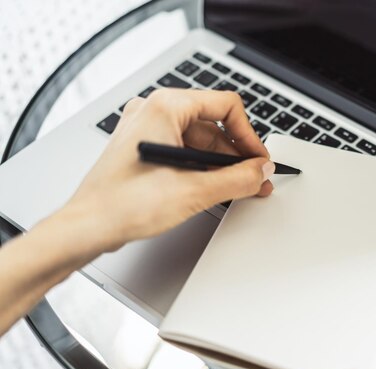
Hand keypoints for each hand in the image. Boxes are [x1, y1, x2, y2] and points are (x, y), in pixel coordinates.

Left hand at [65, 88, 274, 251]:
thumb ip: (237, 178)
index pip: (225, 106)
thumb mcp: (194, 191)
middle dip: (237, 155)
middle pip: (213, 126)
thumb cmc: (122, 203)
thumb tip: (260, 171)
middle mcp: (153, 112)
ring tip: (238, 188)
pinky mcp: (144, 150)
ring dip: (221, 165)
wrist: (87, 227)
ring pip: (199, 141)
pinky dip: (202, 169)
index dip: (249, 136)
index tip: (259, 160)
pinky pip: (184, 152)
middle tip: (254, 179)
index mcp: (165, 107)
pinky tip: (214, 188)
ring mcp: (147, 131)